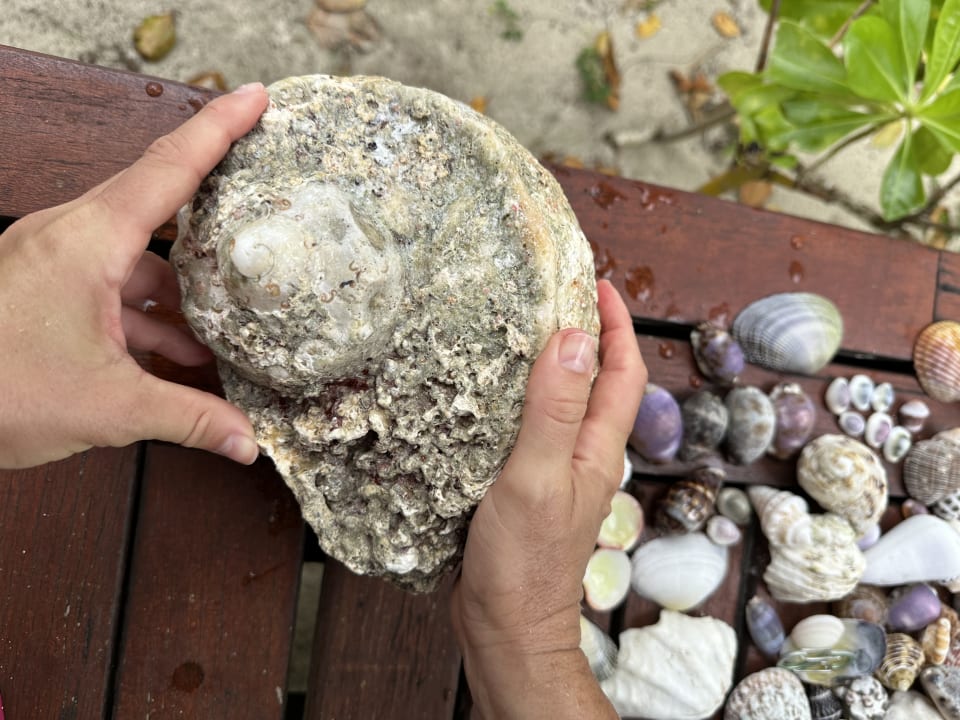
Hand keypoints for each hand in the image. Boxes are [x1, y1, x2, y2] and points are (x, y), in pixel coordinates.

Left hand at [0, 83, 269, 468]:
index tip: (258, 99)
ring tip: (219, 333)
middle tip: (257, 207)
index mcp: (88, 241)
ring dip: (177, 293)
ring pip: (133, 258)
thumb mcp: (106, 407)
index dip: (220, 129)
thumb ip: (186, 417)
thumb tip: (246, 442)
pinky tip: (170, 355)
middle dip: (211, 214)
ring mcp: (50, 260)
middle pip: (158, 208)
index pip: (170, 168)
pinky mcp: (38, 286)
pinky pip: (105, 284)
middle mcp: (69, 237)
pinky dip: (142, 314)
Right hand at [450, 279, 645, 718]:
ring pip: (567, 404)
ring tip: (522, 332)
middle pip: (599, 382)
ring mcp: (559, 473)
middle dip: (588, 334)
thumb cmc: (524, 562)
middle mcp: (586, 456)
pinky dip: (524, 399)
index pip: (622, 371)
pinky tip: (492, 394)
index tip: (597, 283)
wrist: (506, 625)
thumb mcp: (536, 476)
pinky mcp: (530, 488)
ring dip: (555, 364)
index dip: (616, 324)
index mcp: (597, 449)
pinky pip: (536, 429)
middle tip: (554, 296)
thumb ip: (556, 410)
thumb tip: (576, 339)